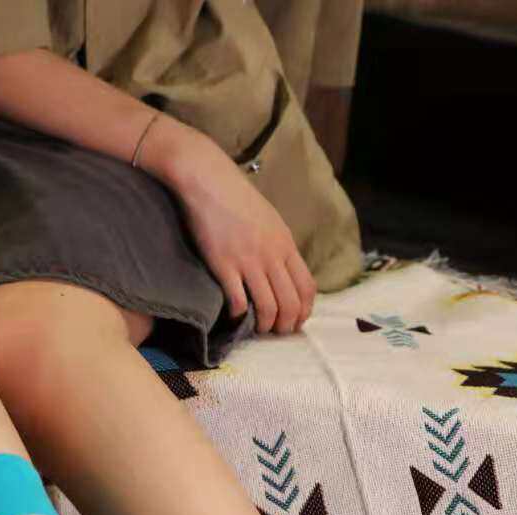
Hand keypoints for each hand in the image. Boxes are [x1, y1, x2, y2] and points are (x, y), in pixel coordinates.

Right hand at [141, 121, 316, 334]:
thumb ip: (279, 247)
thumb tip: (282, 272)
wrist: (208, 180)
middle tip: (277, 331)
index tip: (296, 320)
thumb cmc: (237, 198)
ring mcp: (249, 262)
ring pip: (268, 307)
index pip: (307, 287)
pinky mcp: (224, 266)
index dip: (305, 310)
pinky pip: (239, 302)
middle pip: (291, 302)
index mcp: (286, 245)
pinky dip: (239, 315)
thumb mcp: (270, 221)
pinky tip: (234, 315)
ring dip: (265, 324)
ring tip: (258, 328)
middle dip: (287, 325)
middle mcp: (272, 256)